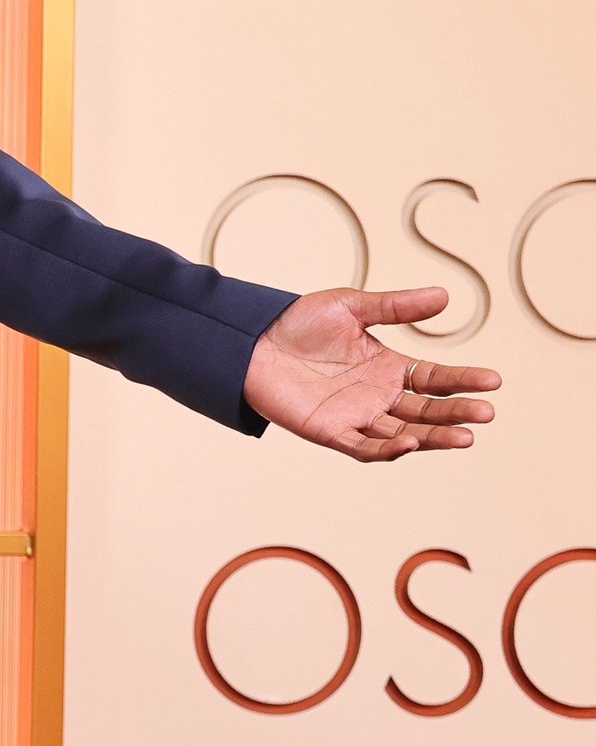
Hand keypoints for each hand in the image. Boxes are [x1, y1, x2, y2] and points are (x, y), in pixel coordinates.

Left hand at [243, 287, 499, 461]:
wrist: (251, 340)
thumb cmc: (298, 323)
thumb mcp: (353, 307)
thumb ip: (397, 306)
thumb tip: (445, 296)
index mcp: (387, 367)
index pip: (435, 379)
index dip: (463, 381)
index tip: (494, 381)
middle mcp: (376, 395)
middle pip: (426, 411)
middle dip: (457, 414)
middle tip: (487, 414)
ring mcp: (354, 416)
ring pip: (403, 434)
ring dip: (433, 437)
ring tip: (465, 437)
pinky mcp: (328, 432)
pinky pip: (363, 447)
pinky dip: (387, 449)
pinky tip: (411, 443)